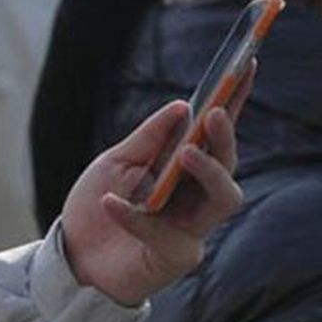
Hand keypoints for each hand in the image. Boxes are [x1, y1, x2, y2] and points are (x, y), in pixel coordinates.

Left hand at [59, 60, 251, 305]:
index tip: (248, 64)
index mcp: (186, 169)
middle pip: (230, 166)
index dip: (236, 101)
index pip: (217, 133)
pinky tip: (111, 201)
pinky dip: (135, 215)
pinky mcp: (175, 257)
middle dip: (225, 139)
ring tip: (186, 152)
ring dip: (208, 172)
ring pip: (223, 199)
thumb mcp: (117, 160)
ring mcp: (192, 230)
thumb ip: (150, 137)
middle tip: (212, 115)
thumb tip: (183, 106)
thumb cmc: (97, 204)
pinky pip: (164, 232)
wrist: (72, 256)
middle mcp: (197, 198)